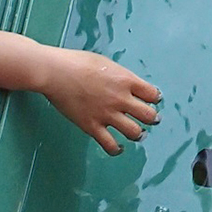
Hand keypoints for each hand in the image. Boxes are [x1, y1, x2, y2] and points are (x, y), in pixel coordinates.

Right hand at [39, 48, 161, 155]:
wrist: (57, 73)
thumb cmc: (78, 63)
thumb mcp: (107, 64)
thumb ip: (120, 77)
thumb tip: (126, 85)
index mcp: (126, 80)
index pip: (152, 94)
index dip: (155, 98)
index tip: (153, 100)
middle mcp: (121, 99)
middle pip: (148, 114)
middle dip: (152, 118)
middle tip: (152, 119)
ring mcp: (107, 114)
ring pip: (134, 132)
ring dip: (139, 134)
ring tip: (139, 134)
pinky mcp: (92, 126)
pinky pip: (110, 144)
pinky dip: (116, 149)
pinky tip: (118, 147)